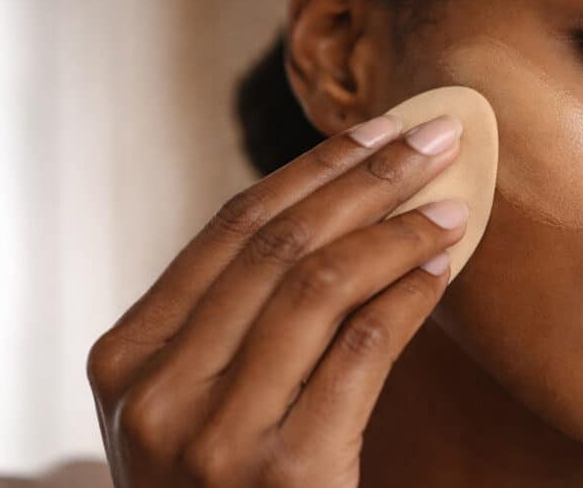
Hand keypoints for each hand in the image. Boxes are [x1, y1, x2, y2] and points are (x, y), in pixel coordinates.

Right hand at [87, 114, 467, 486]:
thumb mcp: (196, 402)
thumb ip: (233, 321)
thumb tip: (332, 212)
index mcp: (129, 359)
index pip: (232, 230)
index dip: (314, 170)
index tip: (377, 130)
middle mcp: (159, 391)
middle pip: (279, 246)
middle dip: (367, 179)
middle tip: (434, 137)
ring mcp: (215, 435)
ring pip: (320, 286)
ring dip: (397, 231)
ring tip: (453, 202)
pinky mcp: (285, 472)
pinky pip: (361, 350)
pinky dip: (408, 296)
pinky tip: (444, 266)